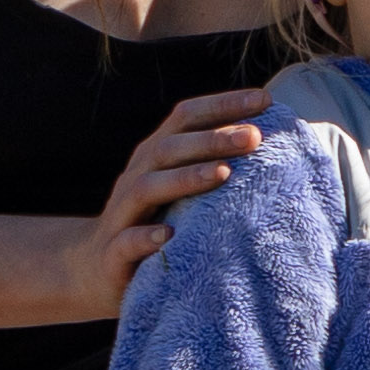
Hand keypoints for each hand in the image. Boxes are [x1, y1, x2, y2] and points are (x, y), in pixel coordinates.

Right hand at [76, 86, 272, 303]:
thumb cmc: (156, 221)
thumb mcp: (183, 189)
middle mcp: (138, 176)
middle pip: (171, 148)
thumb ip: (215, 164)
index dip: (223, 105)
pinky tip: (169, 235)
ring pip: (148, 187)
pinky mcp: (113, 253)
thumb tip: (273, 141)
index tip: (267, 100)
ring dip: (185, 178)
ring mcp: (122, 213)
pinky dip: (145, 237)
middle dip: (213, 139)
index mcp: (157, 156)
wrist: (96, 269)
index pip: (187, 118)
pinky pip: (126, 242)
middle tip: (254, 136)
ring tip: (222, 174)